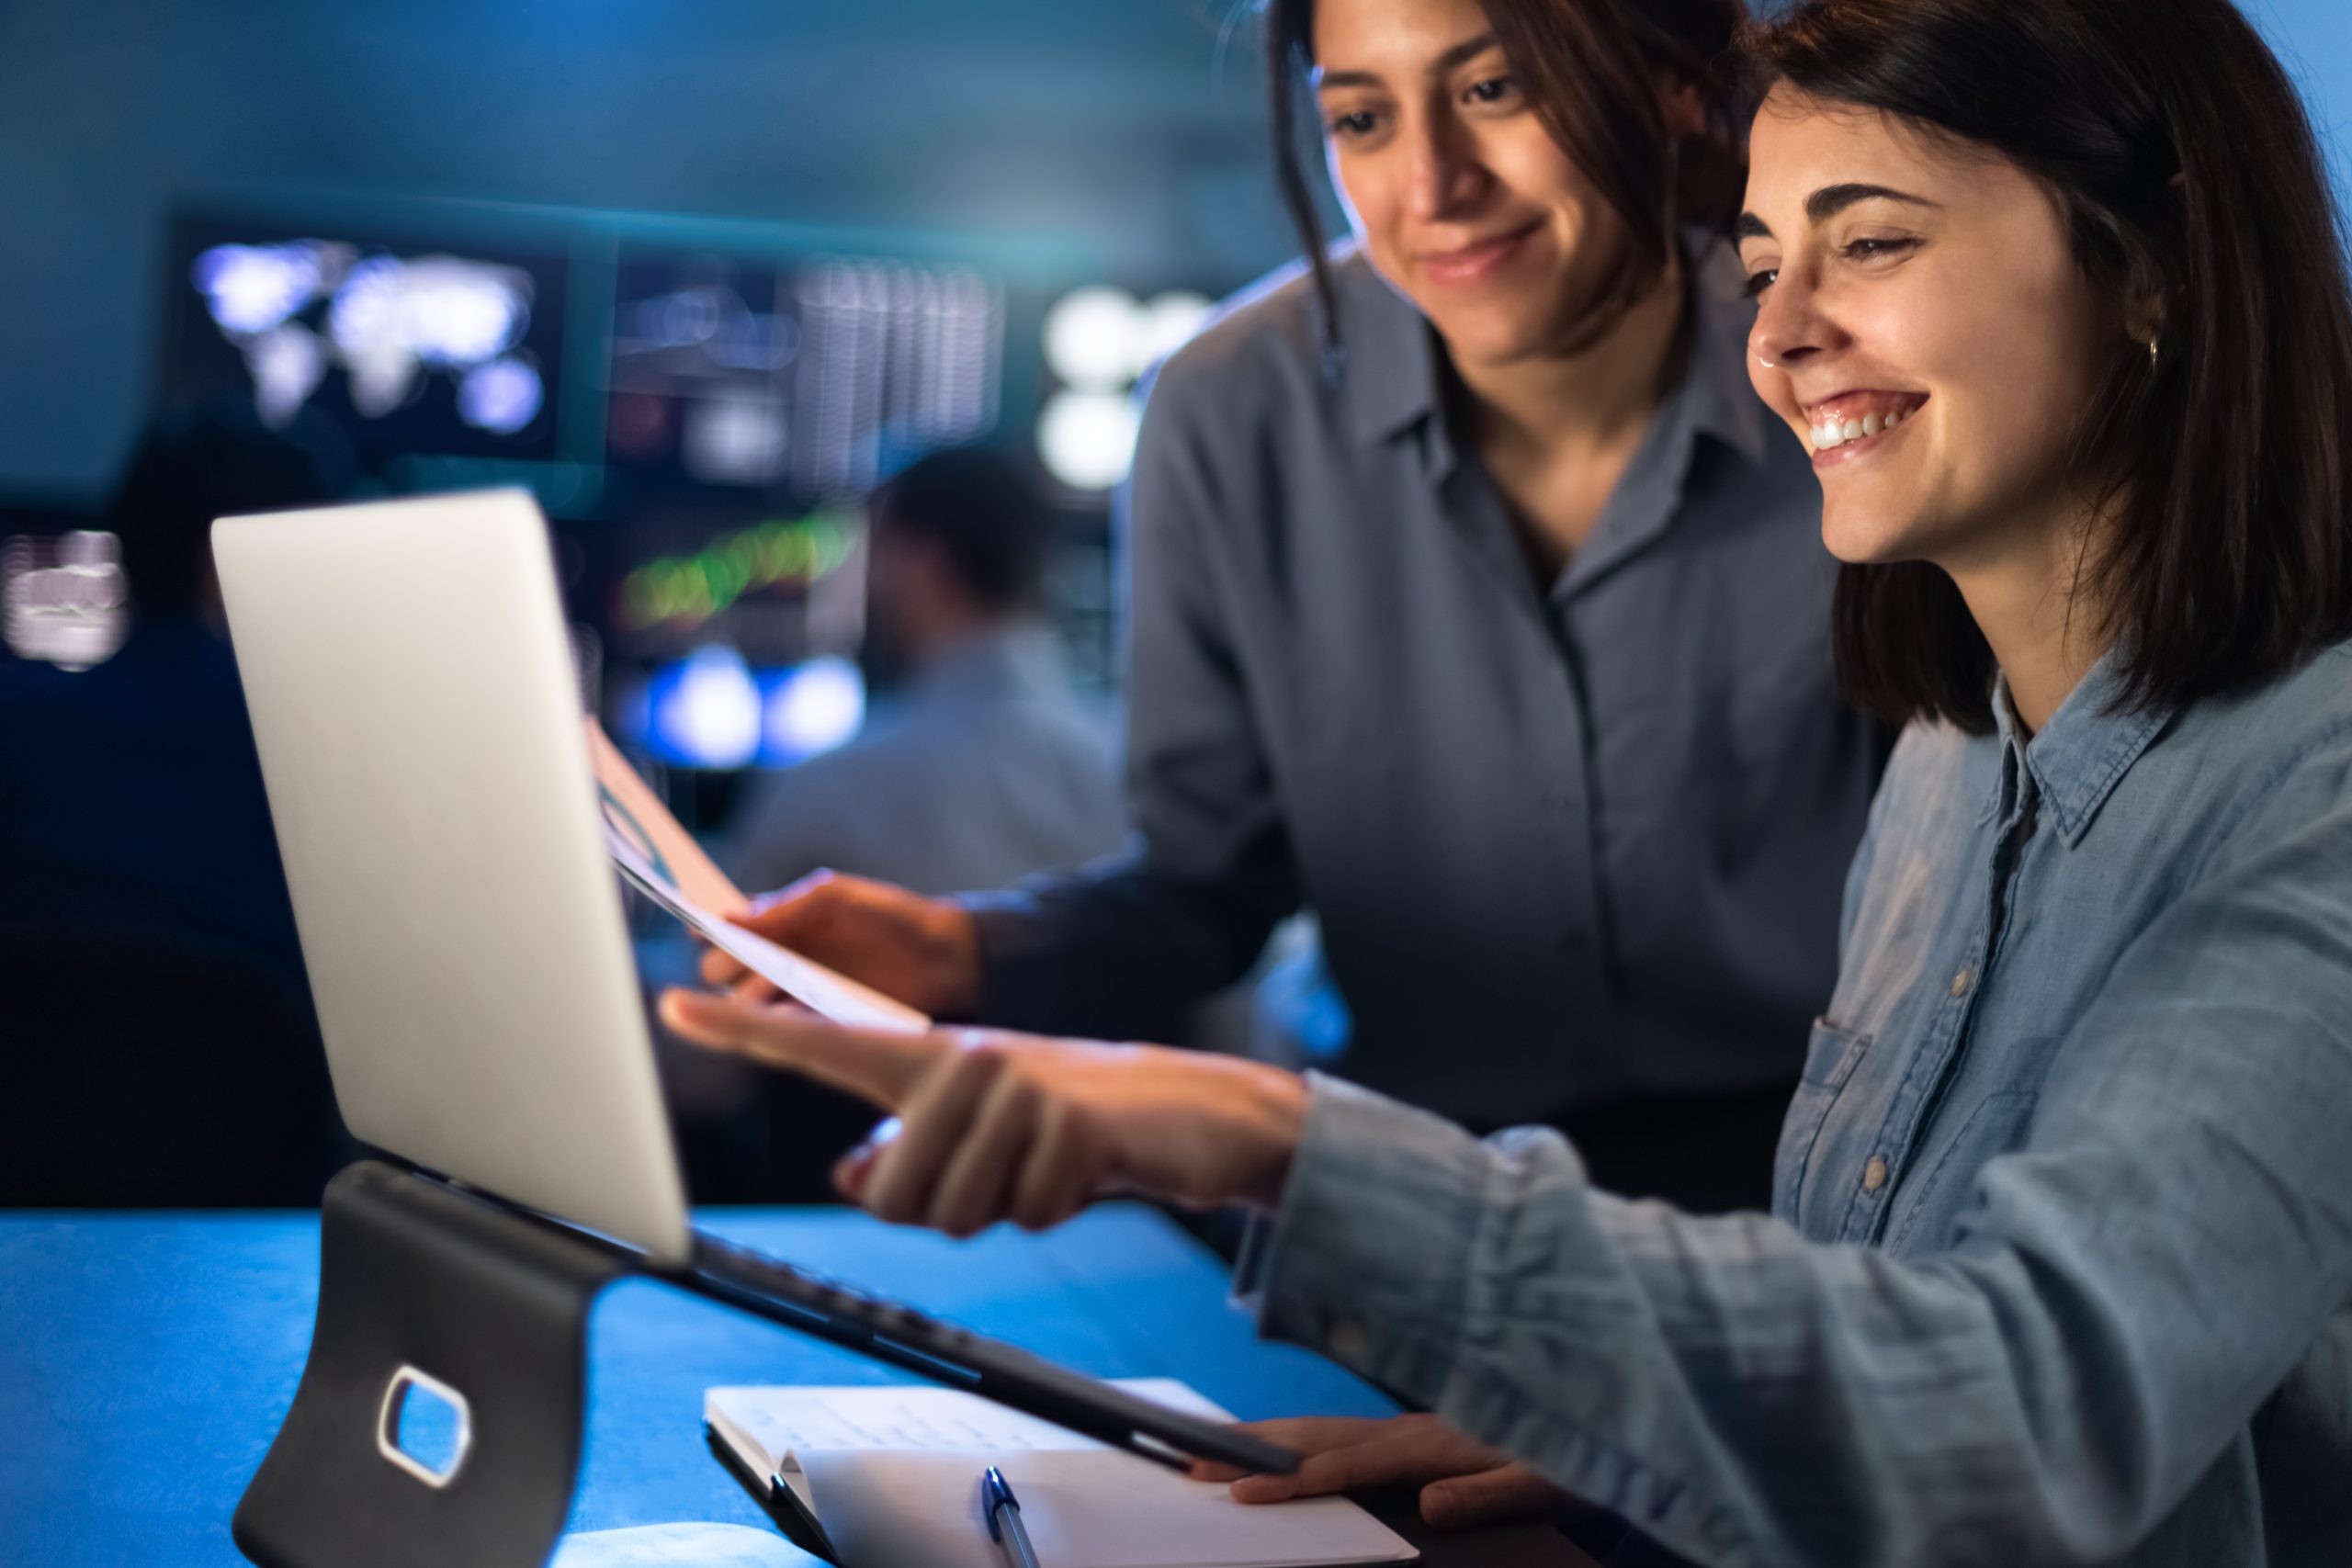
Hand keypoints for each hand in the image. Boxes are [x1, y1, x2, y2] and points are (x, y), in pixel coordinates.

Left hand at [657, 990, 1309, 1232]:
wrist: (1187, 1109)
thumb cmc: (1070, 1122)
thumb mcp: (980, 1135)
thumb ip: (909, 1151)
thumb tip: (858, 1178)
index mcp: (933, 1057)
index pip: (823, 1046)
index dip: (747, 1031)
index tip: (676, 1002)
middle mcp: (965, 1059)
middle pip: (893, 1193)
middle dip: (943, 1209)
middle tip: (1001, 1175)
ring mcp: (1016, 1086)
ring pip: (956, 1212)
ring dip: (1004, 1211)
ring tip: (1044, 1165)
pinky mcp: (1069, 1122)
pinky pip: (1026, 1214)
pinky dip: (1056, 1211)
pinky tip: (1085, 1169)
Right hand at [701, 871, 982, 1018]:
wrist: (950, 958)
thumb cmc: (893, 917)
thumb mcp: (837, 898)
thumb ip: (784, 908)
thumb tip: (728, 919)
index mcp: (782, 924)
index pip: (729, 929)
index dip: (709, 929)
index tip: (696, 928)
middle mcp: (783, 960)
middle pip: (728, 971)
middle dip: (724, 966)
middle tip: (736, 963)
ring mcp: (800, 995)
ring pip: (749, 1003)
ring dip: (748, 996)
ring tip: (767, 988)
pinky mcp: (820, 1025)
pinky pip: (783, 1028)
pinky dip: (775, 1023)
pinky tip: (781, 1015)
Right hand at [1190, 1414, 1568, 1530]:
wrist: (1599, 1405)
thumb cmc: (1577, 1452)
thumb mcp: (1547, 1482)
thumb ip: (1489, 1493)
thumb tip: (1430, 1507)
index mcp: (1432, 1444)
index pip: (1346, 1467)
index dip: (1291, 1483)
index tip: (1241, 1493)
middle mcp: (1410, 1430)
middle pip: (1314, 1439)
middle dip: (1250, 1450)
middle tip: (1190, 1460)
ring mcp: (1407, 1429)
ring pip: (1321, 1432)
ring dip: (1265, 1441)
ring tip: (1212, 1451)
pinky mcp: (1413, 1435)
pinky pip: (1341, 1436)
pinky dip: (1298, 1441)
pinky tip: (1281, 1450)